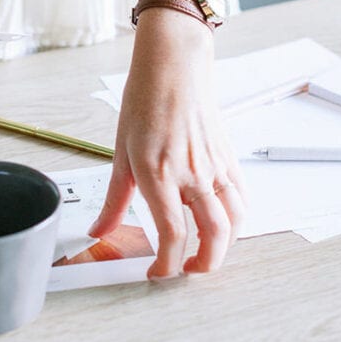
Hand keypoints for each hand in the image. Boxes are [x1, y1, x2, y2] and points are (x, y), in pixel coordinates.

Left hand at [88, 9, 247, 276]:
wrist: (173, 68)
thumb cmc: (145, 101)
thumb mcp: (121, 153)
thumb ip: (114, 200)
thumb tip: (100, 229)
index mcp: (159, 174)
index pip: (173, 235)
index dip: (168, 265)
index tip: (158, 272)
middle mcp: (191, 174)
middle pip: (214, 237)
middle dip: (203, 265)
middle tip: (187, 270)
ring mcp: (214, 166)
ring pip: (234, 222)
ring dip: (224, 247)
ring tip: (206, 253)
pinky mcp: (228, 158)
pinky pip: (241, 198)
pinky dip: (237, 219)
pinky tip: (222, 223)